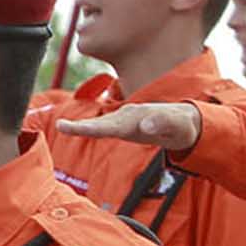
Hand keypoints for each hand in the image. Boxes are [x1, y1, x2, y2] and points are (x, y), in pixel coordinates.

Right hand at [52, 101, 203, 154]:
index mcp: (135, 119)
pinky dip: (88, 128)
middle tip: (59, 126)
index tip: (73, 127)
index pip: (109, 126)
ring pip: (101, 125)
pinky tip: (73, 129)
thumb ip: (162, 124)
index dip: (89, 128)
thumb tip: (144, 126)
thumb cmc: (183, 125)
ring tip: (61, 127)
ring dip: (81, 127)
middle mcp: (127, 117)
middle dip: (80, 127)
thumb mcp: (177, 126)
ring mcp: (125, 120)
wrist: (186, 121)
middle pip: (100, 124)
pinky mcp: (125, 125)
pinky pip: (104, 127)